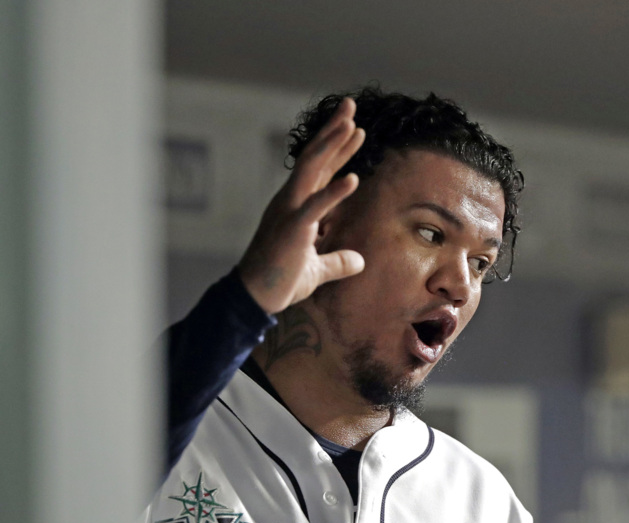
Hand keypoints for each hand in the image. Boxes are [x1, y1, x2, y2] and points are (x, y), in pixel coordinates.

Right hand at [237, 96, 366, 313]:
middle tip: (351, 107)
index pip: (319, 169)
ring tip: (353, 125)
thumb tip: (360, 261)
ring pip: (311, 170)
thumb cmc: (281, 282)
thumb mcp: (316, 270)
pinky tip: (354, 178)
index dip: (337, 148)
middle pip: (315, 158)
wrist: (256, 298)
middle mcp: (290, 201)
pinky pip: (315, 206)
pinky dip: (335, 192)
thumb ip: (338, 262)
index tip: (355, 128)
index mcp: (295, 205)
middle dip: (334, 132)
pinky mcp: (293, 229)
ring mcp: (290, 212)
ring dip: (333, 146)